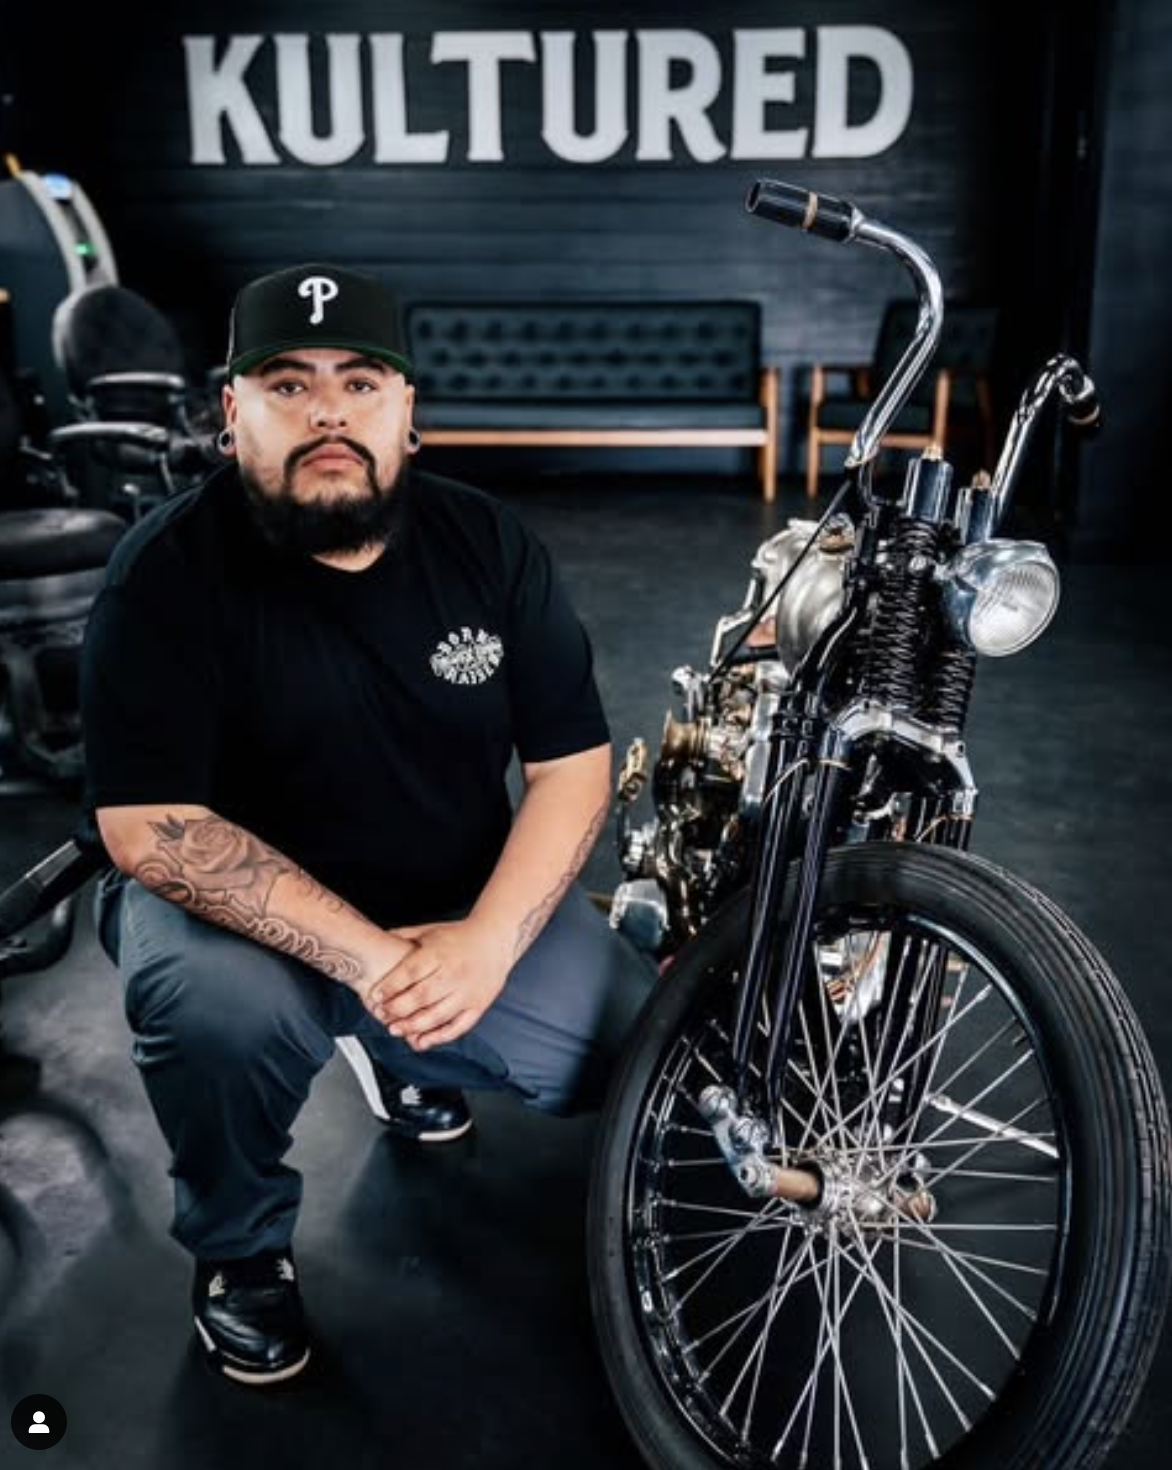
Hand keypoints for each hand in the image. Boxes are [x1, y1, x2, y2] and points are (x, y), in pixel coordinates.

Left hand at [364, 917, 513, 1049]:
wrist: (496, 939)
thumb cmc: (459, 936)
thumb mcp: (430, 930)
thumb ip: (404, 936)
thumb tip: (377, 938)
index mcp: (440, 953)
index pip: (411, 972)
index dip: (391, 985)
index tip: (376, 995)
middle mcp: (454, 973)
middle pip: (422, 996)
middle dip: (398, 1009)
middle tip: (382, 1015)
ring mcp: (467, 991)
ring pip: (438, 1015)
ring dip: (414, 1026)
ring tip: (396, 1030)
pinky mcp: (478, 1005)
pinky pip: (458, 1026)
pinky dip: (440, 1037)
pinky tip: (423, 1041)